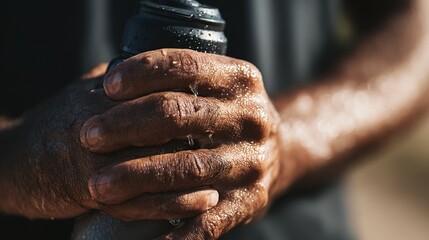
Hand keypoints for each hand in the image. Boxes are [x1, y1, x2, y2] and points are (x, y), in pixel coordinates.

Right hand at [1, 67, 217, 219]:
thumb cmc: (61, 123)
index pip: (162, 80)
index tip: (218, 103)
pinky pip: (144, 200)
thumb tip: (169, 77)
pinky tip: (203, 200)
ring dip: (197, 169)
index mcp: (105, 91)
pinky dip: (177, 202)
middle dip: (201, 130)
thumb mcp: (89, 92)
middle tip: (228, 139)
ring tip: (223, 175)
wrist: (17, 158)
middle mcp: (101, 119)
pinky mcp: (91, 191)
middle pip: (166, 118)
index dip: (194, 94)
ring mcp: (96, 157)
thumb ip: (126, 84)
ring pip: (160, 161)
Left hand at [81, 49, 282, 238]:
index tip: (107, 86)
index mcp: (241, 79)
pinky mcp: (251, 200)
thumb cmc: (230, 116)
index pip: (186, 65)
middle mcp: (252, 117)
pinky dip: (173, 233)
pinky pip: (208, 220)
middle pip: (179, 115)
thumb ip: (181, 79)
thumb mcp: (219, 86)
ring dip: (137, 176)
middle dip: (126, 125)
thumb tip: (112, 79)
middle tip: (88, 136)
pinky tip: (142, 234)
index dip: (143, 73)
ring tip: (97, 185)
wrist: (279, 153)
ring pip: (188, 168)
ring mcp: (253, 162)